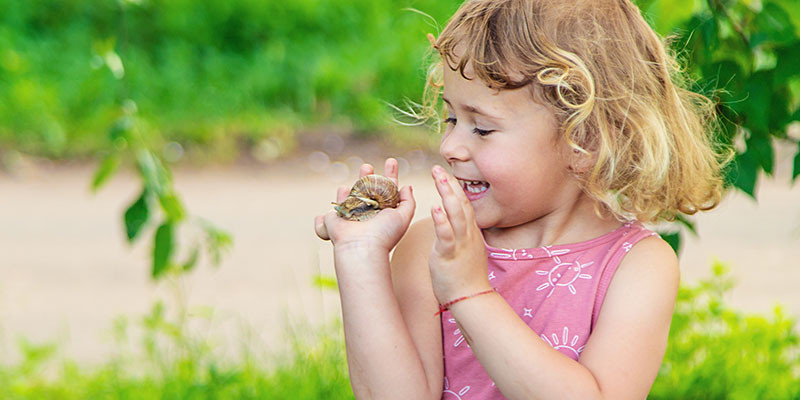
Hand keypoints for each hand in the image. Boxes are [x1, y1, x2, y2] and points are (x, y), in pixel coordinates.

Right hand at [314, 158, 415, 254]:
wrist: (361, 247)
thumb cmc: (384, 234)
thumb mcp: (403, 217)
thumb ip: (408, 201)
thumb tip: (407, 186)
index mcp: (385, 211)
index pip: (389, 190)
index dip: (391, 175)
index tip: (392, 161)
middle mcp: (370, 212)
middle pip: (370, 189)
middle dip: (370, 176)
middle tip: (368, 165)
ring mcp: (353, 214)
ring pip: (355, 193)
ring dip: (358, 181)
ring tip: (364, 168)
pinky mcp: (338, 217)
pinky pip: (339, 203)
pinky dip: (341, 195)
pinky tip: (343, 188)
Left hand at [428, 165, 491, 303]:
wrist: (471, 299)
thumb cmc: (466, 277)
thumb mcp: (465, 250)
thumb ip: (460, 235)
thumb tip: (453, 226)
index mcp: (469, 233)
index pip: (464, 204)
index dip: (455, 188)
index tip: (445, 173)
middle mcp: (467, 234)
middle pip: (461, 204)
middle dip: (450, 184)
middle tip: (438, 167)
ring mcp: (461, 243)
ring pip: (456, 214)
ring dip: (447, 195)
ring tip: (439, 178)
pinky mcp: (450, 255)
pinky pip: (446, 235)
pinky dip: (441, 221)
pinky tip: (434, 208)